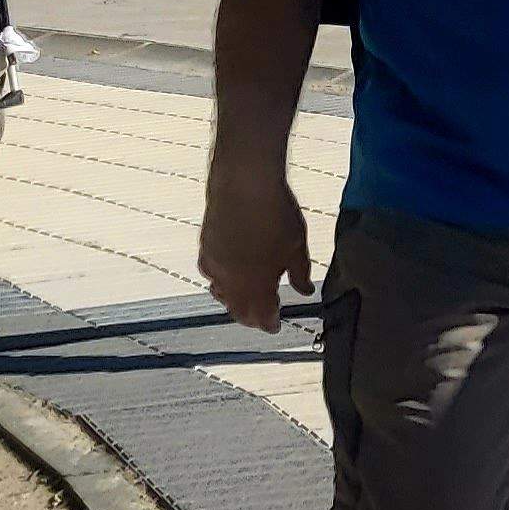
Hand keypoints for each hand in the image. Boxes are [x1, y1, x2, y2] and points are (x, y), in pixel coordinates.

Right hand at [198, 176, 310, 331]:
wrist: (243, 183)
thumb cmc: (275, 214)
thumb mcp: (297, 246)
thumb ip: (299, 273)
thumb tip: (303, 291)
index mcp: (257, 286)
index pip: (261, 316)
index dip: (269, 324)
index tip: (275, 326)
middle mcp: (231, 281)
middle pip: (238, 310)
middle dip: (251, 316)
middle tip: (261, 318)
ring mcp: (215, 264)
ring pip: (221, 293)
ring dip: (234, 300)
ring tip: (245, 299)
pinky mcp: (205, 247)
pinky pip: (211, 273)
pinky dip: (221, 280)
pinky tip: (228, 274)